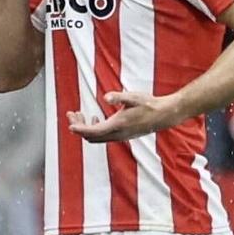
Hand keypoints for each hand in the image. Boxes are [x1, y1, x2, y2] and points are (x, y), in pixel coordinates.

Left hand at [67, 89, 182, 142]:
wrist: (164, 115)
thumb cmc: (149, 104)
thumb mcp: (133, 97)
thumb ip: (118, 97)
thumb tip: (106, 96)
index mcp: (117, 125)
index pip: (92, 132)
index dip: (79, 129)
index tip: (69, 124)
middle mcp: (117, 134)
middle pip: (91, 137)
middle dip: (78, 127)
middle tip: (71, 114)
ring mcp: (120, 137)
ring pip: (96, 138)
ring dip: (85, 128)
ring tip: (78, 115)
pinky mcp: (122, 135)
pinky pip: (103, 137)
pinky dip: (94, 129)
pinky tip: (95, 117)